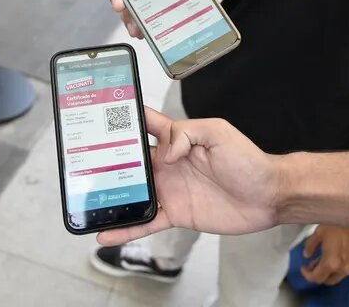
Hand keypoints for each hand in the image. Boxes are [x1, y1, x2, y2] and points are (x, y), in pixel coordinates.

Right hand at [96, 108, 279, 245]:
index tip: (102, 115)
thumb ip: (187, 133)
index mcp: (177, 140)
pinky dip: (126, 228)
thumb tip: (164, 152)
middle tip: (82, 161)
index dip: (125, 119)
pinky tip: (107, 233)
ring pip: (133, 192)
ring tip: (86, 200)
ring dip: (111, 195)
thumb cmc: (248, 160)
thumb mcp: (219, 133)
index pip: (146, 125)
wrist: (267, 195)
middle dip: (107, 160)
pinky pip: (146, 222)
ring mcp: (170, 190)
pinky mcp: (176, 214)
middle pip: (131, 161)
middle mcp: (168, 164)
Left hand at [300, 226, 348, 284]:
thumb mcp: (319, 231)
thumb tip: (307, 254)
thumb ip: (311, 245)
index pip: (316, 278)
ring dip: (333, 268)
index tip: (304, 267)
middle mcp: (345, 269)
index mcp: (331, 263)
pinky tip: (342, 251)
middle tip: (314, 262)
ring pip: (342, 274)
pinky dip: (345, 263)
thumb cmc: (339, 220)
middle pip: (329, 280)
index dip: (307, 274)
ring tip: (327, 255)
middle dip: (320, 274)